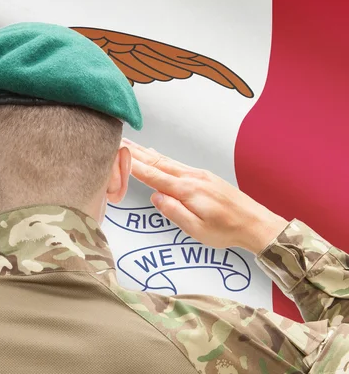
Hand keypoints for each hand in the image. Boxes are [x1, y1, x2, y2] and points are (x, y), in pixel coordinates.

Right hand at [121, 138, 289, 254]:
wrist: (255, 223)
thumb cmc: (226, 230)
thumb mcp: (196, 229)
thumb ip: (174, 212)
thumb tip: (155, 197)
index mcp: (187, 191)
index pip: (154, 176)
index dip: (134, 166)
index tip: (118, 156)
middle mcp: (192, 178)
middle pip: (158, 163)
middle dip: (137, 153)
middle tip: (119, 142)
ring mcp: (200, 175)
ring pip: (167, 161)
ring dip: (147, 153)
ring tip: (132, 146)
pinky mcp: (205, 177)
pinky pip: (178, 164)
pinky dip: (162, 158)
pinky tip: (157, 156)